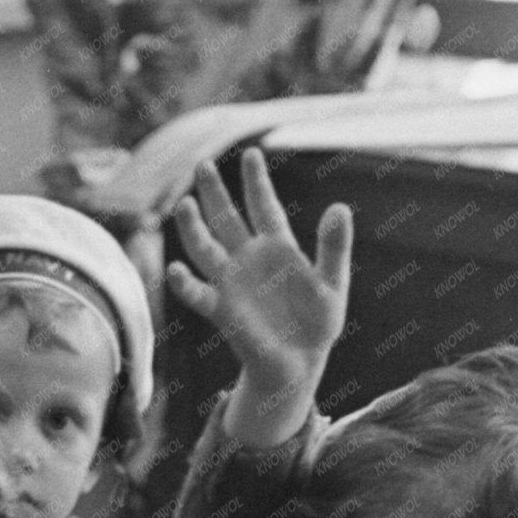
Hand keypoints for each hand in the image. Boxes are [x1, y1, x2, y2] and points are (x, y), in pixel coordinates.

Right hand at [168, 148, 351, 448]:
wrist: (300, 364)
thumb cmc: (318, 322)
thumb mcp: (333, 282)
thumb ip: (334, 247)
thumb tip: (340, 207)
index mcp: (277, 247)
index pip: (264, 206)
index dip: (257, 182)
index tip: (252, 153)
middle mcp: (248, 258)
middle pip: (227, 218)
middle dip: (215, 193)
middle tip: (204, 164)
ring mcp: (231, 282)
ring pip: (206, 248)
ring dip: (194, 229)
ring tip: (184, 205)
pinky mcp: (222, 309)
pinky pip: (199, 293)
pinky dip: (186, 283)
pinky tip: (177, 269)